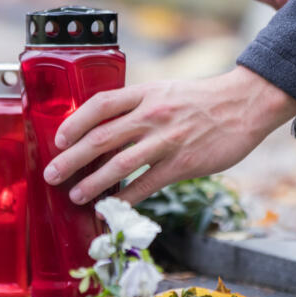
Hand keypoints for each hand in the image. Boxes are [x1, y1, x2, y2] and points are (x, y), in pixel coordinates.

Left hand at [43, 66, 295, 205]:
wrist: (243, 104)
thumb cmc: (200, 99)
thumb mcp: (164, 90)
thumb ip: (136, 105)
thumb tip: (104, 125)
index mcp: (145, 93)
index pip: (100, 105)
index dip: (74, 122)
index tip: (58, 139)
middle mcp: (151, 115)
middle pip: (101, 138)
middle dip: (71, 159)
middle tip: (52, 175)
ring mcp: (167, 140)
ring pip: (120, 165)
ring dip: (93, 184)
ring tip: (75, 196)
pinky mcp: (183, 164)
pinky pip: (147, 184)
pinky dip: (126, 197)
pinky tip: (112, 207)